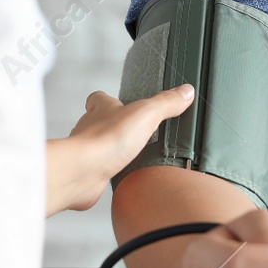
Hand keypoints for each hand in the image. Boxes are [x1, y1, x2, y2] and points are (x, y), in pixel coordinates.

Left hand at [44, 85, 193, 215]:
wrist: (82, 171)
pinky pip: (99, 171)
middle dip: (112, 127)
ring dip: (111, 151)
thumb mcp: (145, 114)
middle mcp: (90, 128)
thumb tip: (184, 92)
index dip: (109, 98)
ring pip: (98, 147)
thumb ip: (165, 103)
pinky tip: (122, 176)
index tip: (122, 101)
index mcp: (101, 109)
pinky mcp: (89, 173)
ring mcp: (88, 152)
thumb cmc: (105, 140)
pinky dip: (109, 173)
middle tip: (130, 132)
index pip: (99, 97)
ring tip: (131, 155)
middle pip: (98, 123)